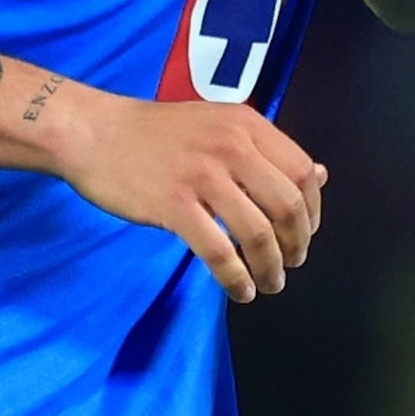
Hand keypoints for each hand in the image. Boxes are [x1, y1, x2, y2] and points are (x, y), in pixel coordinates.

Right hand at [59, 98, 328, 301]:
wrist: (94, 132)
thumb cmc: (155, 133)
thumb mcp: (218, 125)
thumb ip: (265, 150)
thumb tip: (320, 176)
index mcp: (246, 125)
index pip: (300, 171)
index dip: (312, 210)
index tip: (305, 233)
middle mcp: (231, 146)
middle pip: (286, 205)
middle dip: (297, 243)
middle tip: (293, 263)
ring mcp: (202, 176)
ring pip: (257, 233)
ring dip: (270, 267)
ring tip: (270, 283)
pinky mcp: (173, 206)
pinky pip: (218, 252)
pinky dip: (235, 278)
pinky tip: (239, 290)